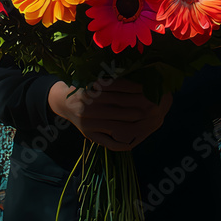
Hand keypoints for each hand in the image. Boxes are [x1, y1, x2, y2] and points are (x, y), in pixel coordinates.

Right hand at [47, 78, 172, 150]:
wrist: (63, 102)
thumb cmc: (85, 88)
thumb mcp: (95, 80)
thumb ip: (113, 80)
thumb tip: (140, 78)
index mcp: (91, 90)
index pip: (120, 88)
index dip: (137, 88)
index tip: (151, 88)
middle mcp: (89, 107)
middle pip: (122, 107)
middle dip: (141, 105)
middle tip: (157, 104)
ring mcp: (89, 124)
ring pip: (119, 126)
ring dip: (137, 124)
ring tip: (151, 119)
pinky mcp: (89, 135)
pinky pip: (109, 142)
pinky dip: (124, 143)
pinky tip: (135, 139)